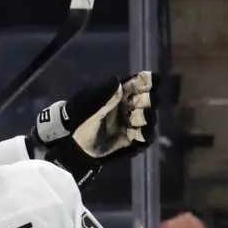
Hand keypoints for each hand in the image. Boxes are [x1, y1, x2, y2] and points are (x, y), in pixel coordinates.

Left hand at [33, 72, 158, 187]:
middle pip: (149, 99)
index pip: (139, 83)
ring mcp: (133, 122)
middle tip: (137, 105)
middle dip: (147, 101)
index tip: (148, 82)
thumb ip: (105, 98)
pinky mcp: (133, 138)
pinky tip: (137, 133)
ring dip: (146, 117)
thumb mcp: (91, 110)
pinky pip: (147, 135)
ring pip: (150, 117)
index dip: (146, 81)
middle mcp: (130, 106)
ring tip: (134, 120)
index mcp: (120, 94)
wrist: (77, 146)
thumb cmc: (81, 122)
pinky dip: (145, 134)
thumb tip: (116, 81)